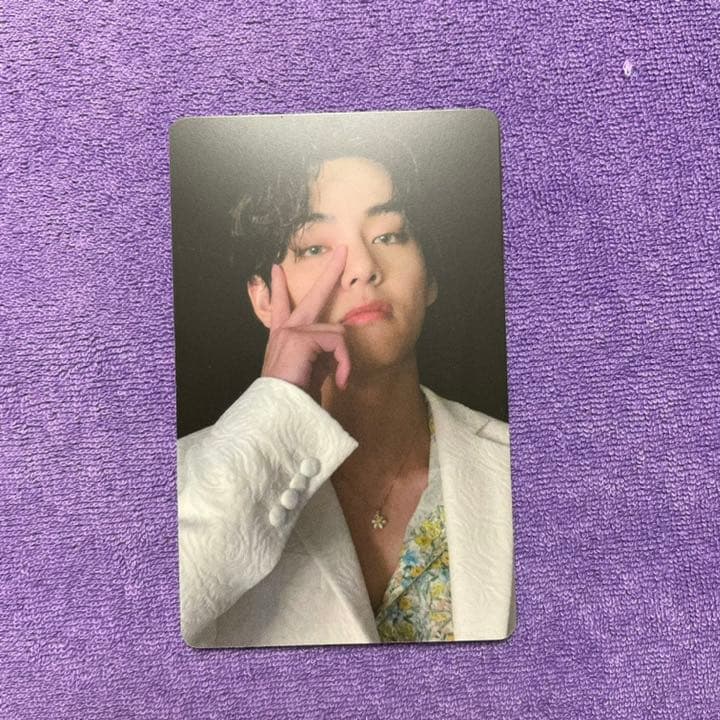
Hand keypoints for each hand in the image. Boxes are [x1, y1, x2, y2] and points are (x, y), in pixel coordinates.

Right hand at [260, 246, 350, 402]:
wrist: (278, 415)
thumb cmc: (293, 400)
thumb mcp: (307, 374)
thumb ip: (319, 357)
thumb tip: (336, 350)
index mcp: (283, 340)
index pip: (280, 308)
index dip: (279, 288)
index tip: (276, 269)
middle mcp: (284, 332)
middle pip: (310, 296)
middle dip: (329, 271)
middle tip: (343, 251)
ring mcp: (291, 332)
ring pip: (336, 332)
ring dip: (344, 359)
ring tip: (341, 380)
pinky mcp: (301, 338)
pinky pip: (337, 341)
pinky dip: (344, 362)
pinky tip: (341, 381)